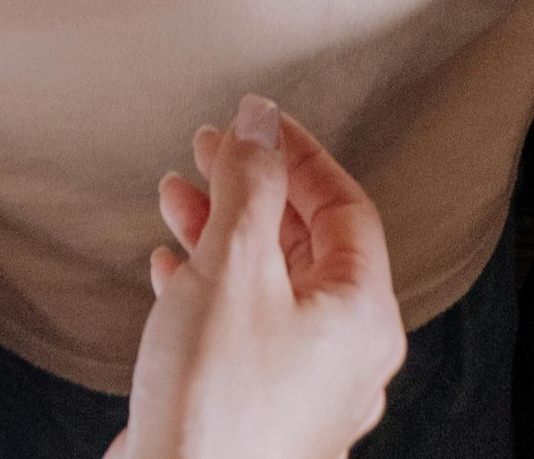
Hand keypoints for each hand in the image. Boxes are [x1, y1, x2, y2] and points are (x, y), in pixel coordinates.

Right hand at [108, 98, 405, 458]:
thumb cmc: (216, 400)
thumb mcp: (233, 263)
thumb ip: (250, 182)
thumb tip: (263, 122)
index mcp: (362, 317)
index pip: (346, 207)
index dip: (298, 153)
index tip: (257, 120)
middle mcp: (346, 357)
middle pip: (308, 245)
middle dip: (254, 188)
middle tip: (212, 149)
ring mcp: (305, 391)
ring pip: (271, 285)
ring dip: (224, 230)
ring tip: (177, 195)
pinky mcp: (260, 411)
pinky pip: (246, 328)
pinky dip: (211, 284)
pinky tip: (170, 267)